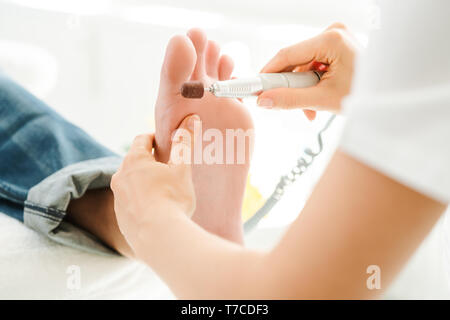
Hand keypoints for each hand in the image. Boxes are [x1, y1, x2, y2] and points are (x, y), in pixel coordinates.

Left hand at [110, 114, 198, 253]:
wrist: (160, 238)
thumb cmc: (172, 199)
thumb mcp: (182, 168)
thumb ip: (185, 142)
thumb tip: (191, 117)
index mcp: (134, 161)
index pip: (141, 140)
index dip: (154, 138)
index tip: (166, 143)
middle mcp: (120, 178)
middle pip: (134, 162)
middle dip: (150, 162)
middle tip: (169, 167)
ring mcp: (118, 200)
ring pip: (132, 184)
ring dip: (145, 183)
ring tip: (165, 191)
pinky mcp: (121, 219)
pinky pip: (131, 204)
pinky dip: (143, 203)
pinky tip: (158, 211)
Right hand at [258, 23, 359, 119]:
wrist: (390, 95)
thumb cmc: (366, 94)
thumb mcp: (324, 99)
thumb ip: (291, 100)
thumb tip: (265, 100)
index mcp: (331, 40)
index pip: (287, 55)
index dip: (268, 73)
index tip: (255, 88)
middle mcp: (332, 33)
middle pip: (294, 61)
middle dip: (289, 86)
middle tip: (282, 104)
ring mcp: (335, 39)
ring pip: (303, 66)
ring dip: (301, 89)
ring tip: (310, 110)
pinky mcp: (336, 47)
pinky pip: (313, 66)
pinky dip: (311, 84)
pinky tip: (316, 100)